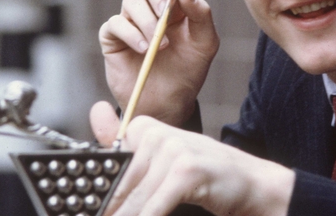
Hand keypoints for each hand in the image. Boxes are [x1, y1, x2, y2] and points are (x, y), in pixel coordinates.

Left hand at [89, 102, 293, 215]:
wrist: (252, 183)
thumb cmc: (206, 175)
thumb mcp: (163, 162)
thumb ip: (126, 153)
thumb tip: (94, 128)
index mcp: (145, 128)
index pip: (106, 167)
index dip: (94, 197)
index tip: (83, 210)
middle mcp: (156, 133)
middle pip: (117, 186)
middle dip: (107, 210)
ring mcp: (171, 149)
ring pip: (132, 201)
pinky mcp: (185, 171)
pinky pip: (152, 208)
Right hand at [99, 0, 218, 126]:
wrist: (169, 103)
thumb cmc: (188, 71)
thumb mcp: (205, 43)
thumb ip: (201, 14)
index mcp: (172, 4)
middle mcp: (149, 8)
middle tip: (165, 8)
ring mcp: (130, 21)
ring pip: (131, 1)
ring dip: (148, 21)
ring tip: (162, 46)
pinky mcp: (113, 38)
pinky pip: (115, 24)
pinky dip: (131, 34)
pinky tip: (145, 50)